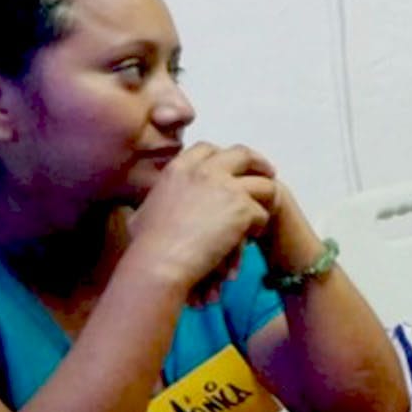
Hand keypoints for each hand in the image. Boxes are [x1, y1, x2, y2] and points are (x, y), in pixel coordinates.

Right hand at [125, 143, 276, 299]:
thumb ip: (155, 202)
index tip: (235, 166)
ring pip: (262, 184)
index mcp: (179, 168)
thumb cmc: (146, 246)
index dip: (225, 156)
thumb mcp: (143, 212)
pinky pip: (262, 213)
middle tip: (268, 174)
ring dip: (265, 198)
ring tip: (263, 212)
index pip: (208, 149)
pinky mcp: (242, 207)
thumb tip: (145, 209)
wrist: (159, 262)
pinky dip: (259, 226)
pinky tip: (251, 238)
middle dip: (258, 163)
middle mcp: (204, 171)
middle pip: (242, 154)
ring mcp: (226, 186)